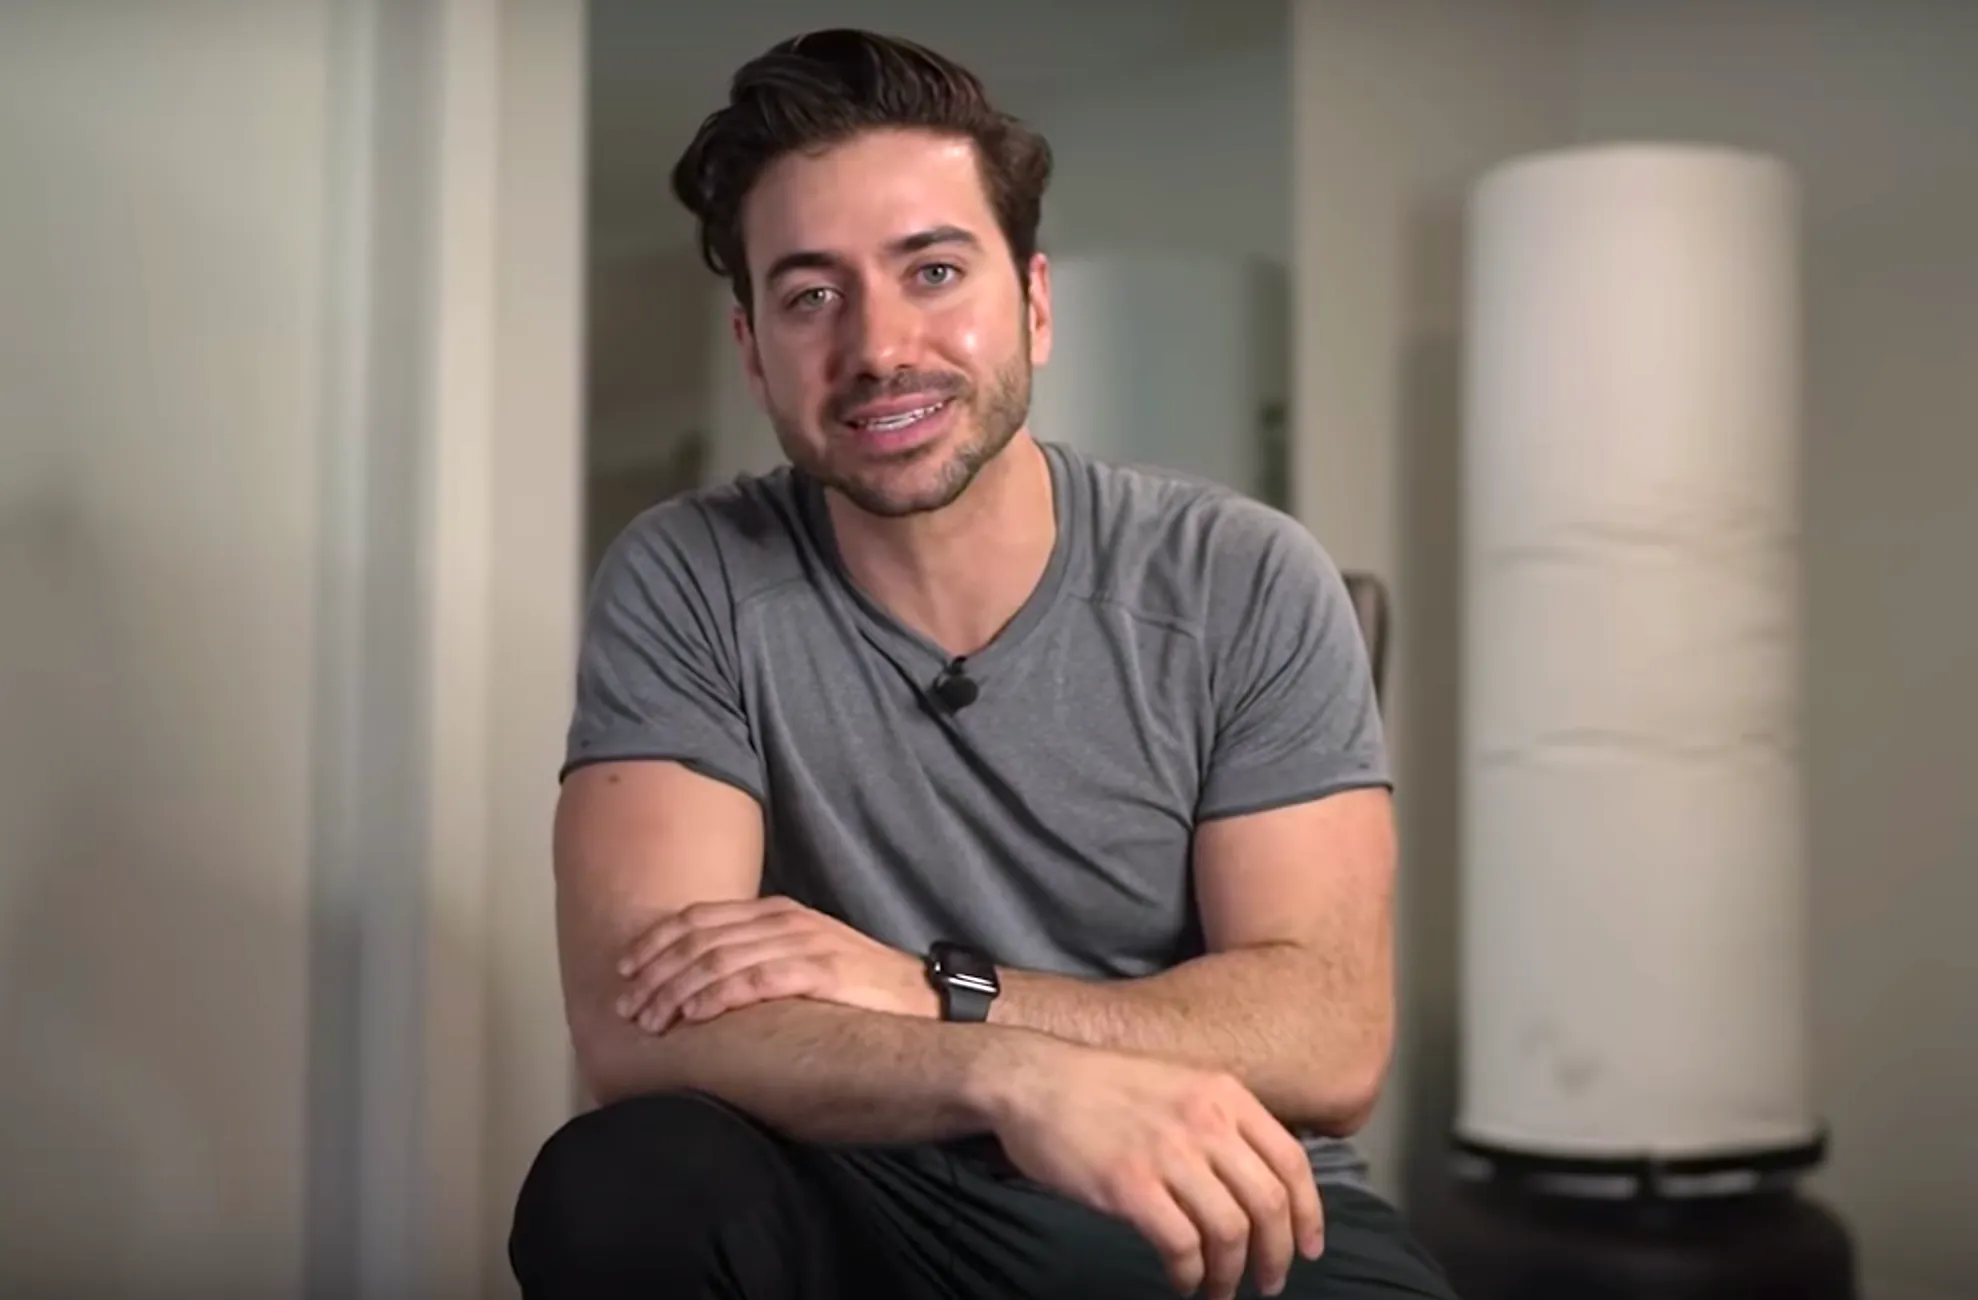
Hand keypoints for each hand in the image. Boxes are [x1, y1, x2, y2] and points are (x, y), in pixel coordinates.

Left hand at [612, 896, 936, 1030]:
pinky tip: (695, 1016)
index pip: (700, 918)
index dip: (656, 943)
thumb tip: (702, 985)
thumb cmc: (858, 989)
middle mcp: (784, 920)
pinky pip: (757, 980)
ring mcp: (804, 943)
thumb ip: (757, 961)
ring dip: (677, 991)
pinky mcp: (822, 971)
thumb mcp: (803, 961)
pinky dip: (719, 996)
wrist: (922, 999)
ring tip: (652, 1020)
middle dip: (656, 973)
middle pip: (701, 939)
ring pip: (720, 959)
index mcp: (776, 912)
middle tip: (628, 1007)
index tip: (623, 970)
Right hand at [982, 1040, 1323, 1299]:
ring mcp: (1167, 1152)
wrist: (1033, 1079)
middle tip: (1267, 1283)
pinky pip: (1180, 1245)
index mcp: (1224, 1094)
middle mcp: (1205, 1121)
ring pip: (1229, 1230)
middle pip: (1268, 1203)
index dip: (1309, 1214)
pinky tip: (1181, 1281)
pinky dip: (1189, 1275)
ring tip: (1218, 1289)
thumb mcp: (1178, 1080)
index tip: (1308, 1247)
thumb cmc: (1101, 1086)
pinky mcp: (1129, 1184)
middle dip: (1276, 1255)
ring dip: (1231, 1273)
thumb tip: (1253, 1177)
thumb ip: (1219, 1118)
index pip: (1291, 1161)